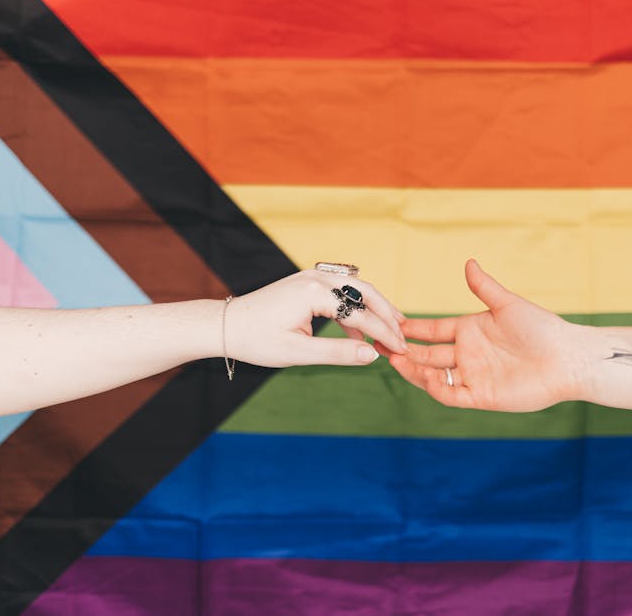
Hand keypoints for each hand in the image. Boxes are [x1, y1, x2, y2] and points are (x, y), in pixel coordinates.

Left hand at [227, 269, 407, 367]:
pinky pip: (341, 291)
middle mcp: (316, 277)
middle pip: (365, 291)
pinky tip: (360, 331)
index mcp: (314, 293)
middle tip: (404, 334)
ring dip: (374, 308)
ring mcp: (311, 276)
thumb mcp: (298, 353)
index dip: (384, 333)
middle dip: (387, 314)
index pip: (361, 313)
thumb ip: (338, 353)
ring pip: (356, 288)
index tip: (401, 349)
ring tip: (391, 330)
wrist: (227, 325)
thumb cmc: (257, 340)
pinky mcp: (307, 282)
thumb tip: (372, 355)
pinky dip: (355, 308)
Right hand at [378, 260, 585, 410]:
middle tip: (380, 344)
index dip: (410, 328)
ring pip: (433, 376)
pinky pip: (451, 394)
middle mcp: (468, 355)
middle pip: (426, 354)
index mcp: (470, 331)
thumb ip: (484, 287)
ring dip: (413, 370)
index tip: (388, 322)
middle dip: (403, 350)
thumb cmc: (543, 328)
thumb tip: (468, 263)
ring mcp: (473, 376)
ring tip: (394, 360)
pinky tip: (424, 376)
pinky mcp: (481, 396)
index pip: (432, 331)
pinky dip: (435, 387)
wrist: (567, 358)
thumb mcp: (508, 305)